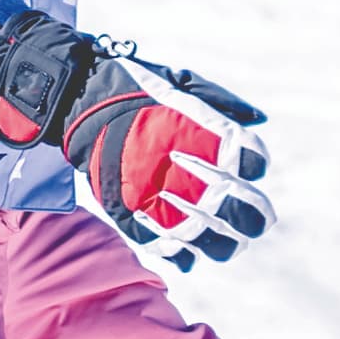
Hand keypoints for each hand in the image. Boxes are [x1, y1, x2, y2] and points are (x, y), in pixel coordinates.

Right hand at [0, 11, 274, 269]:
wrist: (82, 100)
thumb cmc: (136, 90)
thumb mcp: (182, 83)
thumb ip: (222, 102)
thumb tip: (257, 118)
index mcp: (207, 136)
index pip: (252, 161)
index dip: (254, 165)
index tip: (250, 166)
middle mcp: (190, 170)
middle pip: (239, 208)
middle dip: (253, 216)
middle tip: (256, 218)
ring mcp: (161, 195)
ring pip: (209, 237)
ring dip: (225, 243)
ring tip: (230, 242)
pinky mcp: (133, 213)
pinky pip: (165, 246)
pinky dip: (181, 256)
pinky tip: (190, 254)